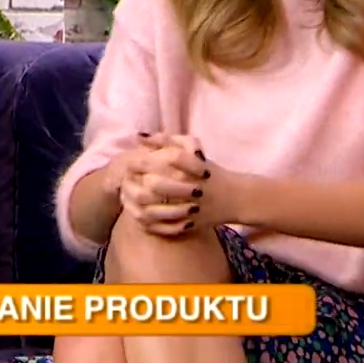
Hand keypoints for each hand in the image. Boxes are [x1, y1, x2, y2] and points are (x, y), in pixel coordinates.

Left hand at [130, 132, 244, 234]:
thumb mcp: (193, 150)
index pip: (171, 158)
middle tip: (128, 178)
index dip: (147, 158)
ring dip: (139, 202)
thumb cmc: (208, 171)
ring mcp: (192, 210)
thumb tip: (139, 135)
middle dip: (139, 180)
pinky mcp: (190, 225)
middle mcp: (195, 188)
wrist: (236, 198)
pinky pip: (163, 227)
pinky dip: (149, 221)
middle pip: (158, 184)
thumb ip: (167, 140)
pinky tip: (138, 212)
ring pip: (157, 209)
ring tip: (130, 194)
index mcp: (198, 167)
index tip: (132, 158)